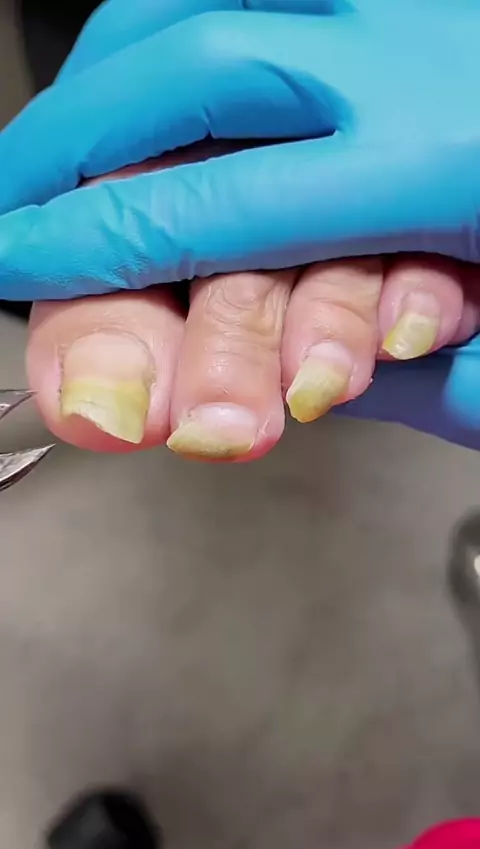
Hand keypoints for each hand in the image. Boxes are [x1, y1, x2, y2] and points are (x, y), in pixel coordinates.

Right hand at [5, 0, 479, 435]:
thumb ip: (407, 372)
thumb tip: (299, 381)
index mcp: (443, 161)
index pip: (212, 209)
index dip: (90, 243)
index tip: (12, 261)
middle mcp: (417, 52)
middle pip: (184, 72)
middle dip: (66, 143)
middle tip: (7, 201)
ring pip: (207, 7)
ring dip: (108, 79)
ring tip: (54, 145)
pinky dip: (178, 35)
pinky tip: (144, 80)